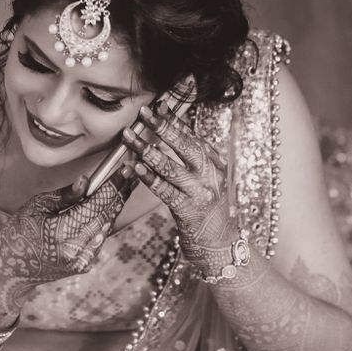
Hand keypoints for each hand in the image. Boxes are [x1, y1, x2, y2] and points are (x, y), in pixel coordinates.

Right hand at [0, 166, 135, 325]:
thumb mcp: (35, 207)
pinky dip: (106, 221)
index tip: (124, 170)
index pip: (96, 205)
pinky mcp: (84, 265)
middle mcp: (76, 249)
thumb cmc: (17, 235)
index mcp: (61, 233)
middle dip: (120, 193)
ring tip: (125, 186)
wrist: (10, 272)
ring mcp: (82, 260)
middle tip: (131, 174)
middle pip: (107, 215)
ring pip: (107, 227)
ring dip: (116, 206)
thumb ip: (64, 196)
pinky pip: (100, 238)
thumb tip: (87, 180)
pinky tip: (111, 206)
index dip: (112, 186)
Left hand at [122, 103, 234, 272]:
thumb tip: (174, 132)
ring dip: (147, 150)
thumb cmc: (209, 212)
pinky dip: (149, 177)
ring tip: (130, 138)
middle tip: (143, 114)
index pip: (193, 136)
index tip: (159, 105)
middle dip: (163, 128)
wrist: (221, 246)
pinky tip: (135, 167)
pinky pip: (165, 191)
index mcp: (215, 164)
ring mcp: (201, 193)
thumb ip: (195, 159)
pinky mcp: (189, 211)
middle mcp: (211, 175)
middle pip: (185, 146)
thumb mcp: (208, 181)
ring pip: (171, 166)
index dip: (175, 120)